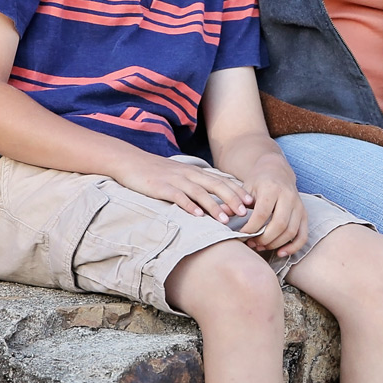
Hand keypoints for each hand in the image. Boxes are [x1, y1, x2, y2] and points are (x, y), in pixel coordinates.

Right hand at [112, 155, 253, 222]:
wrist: (131, 162)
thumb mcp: (180, 177)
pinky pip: (177, 196)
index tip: (252, 204)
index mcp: (195, 172)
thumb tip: (213, 202)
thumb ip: (196, 186)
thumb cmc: (157, 173)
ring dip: (213, 206)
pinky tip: (197, 216)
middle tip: (245, 214)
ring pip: (199, 192)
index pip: (221, 181)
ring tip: (225, 220)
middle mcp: (189, 174)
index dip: (237, 192)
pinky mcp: (161, 187)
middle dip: (232, 199)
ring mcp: (175, 180)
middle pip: (215, 186)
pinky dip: (188, 206)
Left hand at [240, 169, 308, 257]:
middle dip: (264, 239)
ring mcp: (298, 205)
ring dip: (275, 244)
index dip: (251, 228)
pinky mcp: (304, 213)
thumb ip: (235, 203)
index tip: (241, 235)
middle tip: (252, 244)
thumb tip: (222, 215)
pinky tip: (281, 252)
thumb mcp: (245, 188)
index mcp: (272, 188)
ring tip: (261, 247)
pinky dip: (294, 247)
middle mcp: (288, 196)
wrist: (276, 170)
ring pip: (291, 231)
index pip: (262, 214)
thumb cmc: (258, 181)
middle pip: (279, 224)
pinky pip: (303, 234)